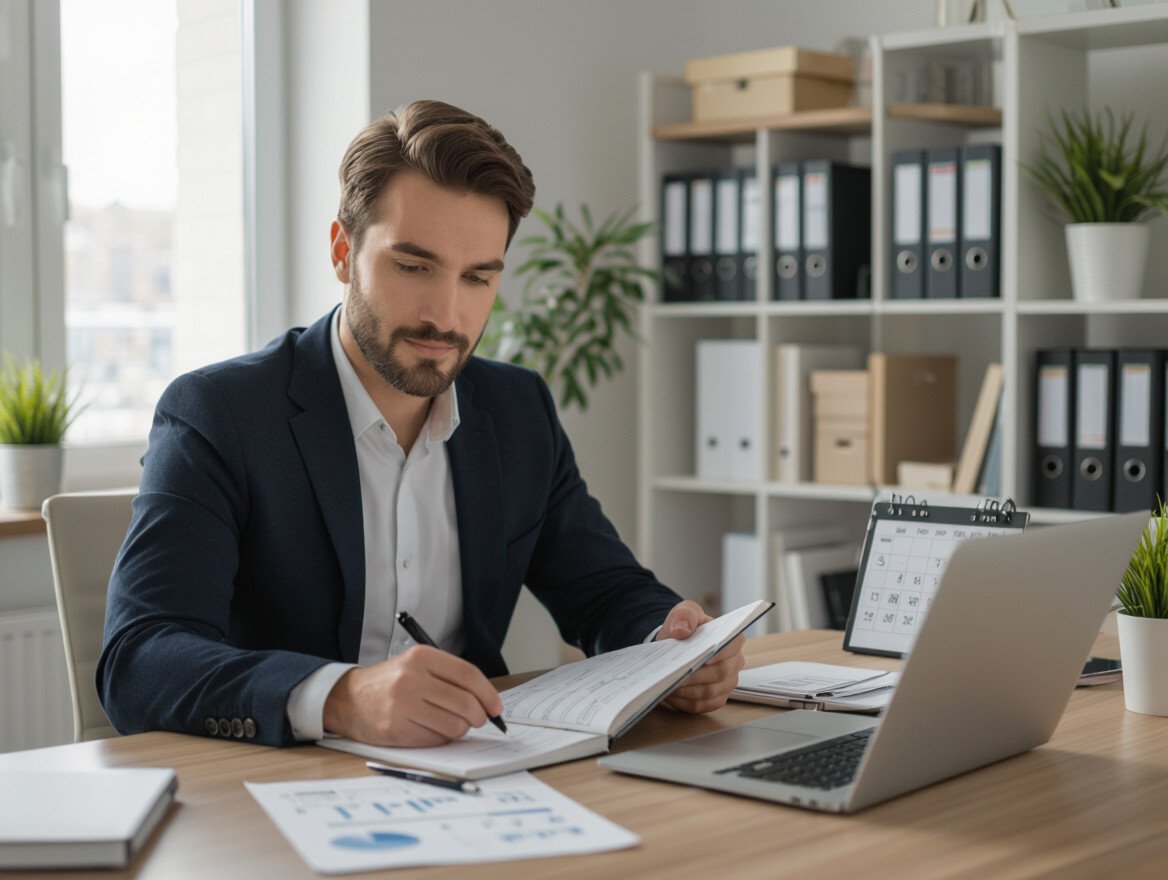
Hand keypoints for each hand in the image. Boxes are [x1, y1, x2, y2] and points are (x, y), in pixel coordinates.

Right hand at [322, 645, 503, 746]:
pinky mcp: (395, 729)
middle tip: (478, 719)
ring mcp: (402, 705)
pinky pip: (436, 740)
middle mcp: (411, 678)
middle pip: (465, 703)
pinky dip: (440, 738)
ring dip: (459, 728)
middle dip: (479, 716)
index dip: (488, 694)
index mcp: (421, 657)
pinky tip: (429, 729)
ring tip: (448, 722)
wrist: (347, 699)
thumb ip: (450, 677)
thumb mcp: (417, 665)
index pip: (468, 675)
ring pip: (455, 725)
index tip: (496, 707)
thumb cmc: (391, 683)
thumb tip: (488, 701)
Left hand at [655, 599, 745, 713]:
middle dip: (696, 675)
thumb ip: (684, 615)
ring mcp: (726, 684)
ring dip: (688, 690)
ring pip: (710, 692)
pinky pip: (702, 705)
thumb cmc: (685, 628)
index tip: (703, 658)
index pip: (732, 647)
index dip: (719, 654)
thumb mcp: (684, 612)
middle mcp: (734, 663)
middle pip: (720, 673)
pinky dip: (685, 701)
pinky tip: (671, 694)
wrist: (676, 644)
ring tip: (669, 684)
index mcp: (732, 640)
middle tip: (675, 674)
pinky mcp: (715, 699)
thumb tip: (682, 630)